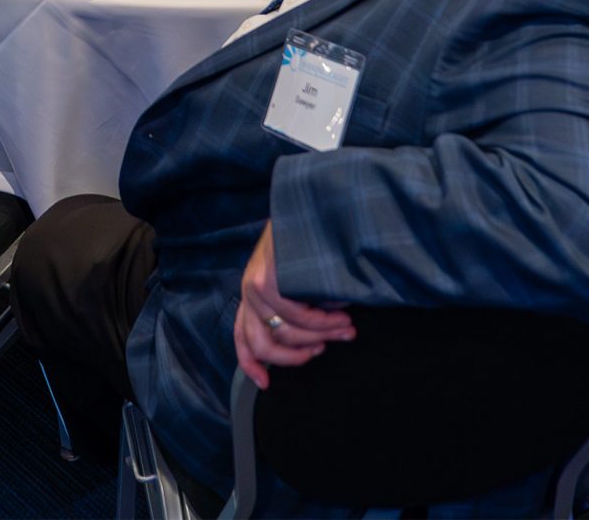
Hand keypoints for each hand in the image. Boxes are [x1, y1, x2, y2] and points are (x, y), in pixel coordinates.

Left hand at [232, 224, 352, 388]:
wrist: (310, 203)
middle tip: (326, 348)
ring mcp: (254, 284)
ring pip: (284, 333)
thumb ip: (296, 306)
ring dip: (320, 336)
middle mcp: (248, 292)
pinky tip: (341, 318)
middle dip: (297, 356)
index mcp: (252, 295)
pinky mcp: (266, 279)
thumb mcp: (299, 280)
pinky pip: (295, 315)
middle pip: (262, 346)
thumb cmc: (311, 242)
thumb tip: (312, 342)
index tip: (267, 385)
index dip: (251, 366)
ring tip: (346, 328)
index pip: (243, 339)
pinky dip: (321, 323)